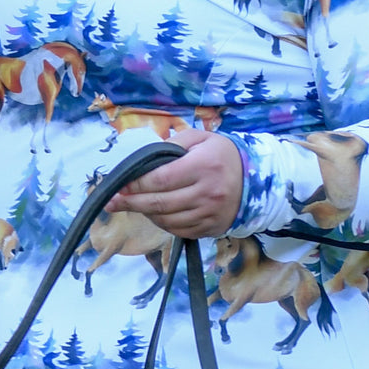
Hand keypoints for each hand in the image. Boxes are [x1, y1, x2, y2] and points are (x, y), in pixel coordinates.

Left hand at [105, 128, 241, 238]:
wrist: (257, 179)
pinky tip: (153, 214)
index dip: (137, 184)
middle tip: (111, 202)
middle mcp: (207, 193)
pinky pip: (181, 231)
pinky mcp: (212, 228)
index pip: (161, 179)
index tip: (119, 184)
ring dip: (146, 214)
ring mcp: (210, 214)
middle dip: (132, 203)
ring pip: (168, 220)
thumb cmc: (222, 154)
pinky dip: (163, 225)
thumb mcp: (201, 137)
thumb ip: (174, 142)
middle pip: (161, 203)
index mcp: (202, 166)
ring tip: (131, 206)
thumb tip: (148, 157)